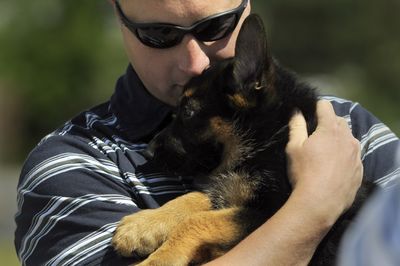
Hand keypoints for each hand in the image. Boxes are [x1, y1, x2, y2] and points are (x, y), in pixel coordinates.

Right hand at [286, 100, 362, 223]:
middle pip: (339, 121)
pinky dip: (345, 155)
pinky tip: (335, 166)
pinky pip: (354, 156)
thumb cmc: (304, 172)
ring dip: (339, 139)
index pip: (326, 107)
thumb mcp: (294, 148)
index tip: (310, 113)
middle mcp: (347, 138)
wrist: (320, 202)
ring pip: (349, 138)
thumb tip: (296, 112)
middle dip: (329, 122)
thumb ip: (296, 127)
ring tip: (327, 150)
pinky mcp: (360, 170)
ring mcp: (356, 155)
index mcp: (330, 129)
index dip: (316, 107)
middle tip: (316, 134)